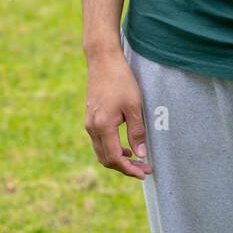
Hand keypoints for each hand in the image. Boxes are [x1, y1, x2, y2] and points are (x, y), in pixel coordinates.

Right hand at [84, 50, 151, 178]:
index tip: (144, 172)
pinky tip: (124, 146)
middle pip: (105, 159)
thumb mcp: (134, 105)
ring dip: (117, 159)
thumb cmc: (120, 80)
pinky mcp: (90, 117)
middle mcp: (92, 127)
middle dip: (124, 167)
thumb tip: (140, 154)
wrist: (102, 60)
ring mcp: (89, 123)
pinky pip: (99, 141)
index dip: (129, 169)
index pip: (114, 158)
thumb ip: (137, 131)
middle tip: (143, 168)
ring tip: (135, 159)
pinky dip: (111, 149)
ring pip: (101, 151)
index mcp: (102, 126)